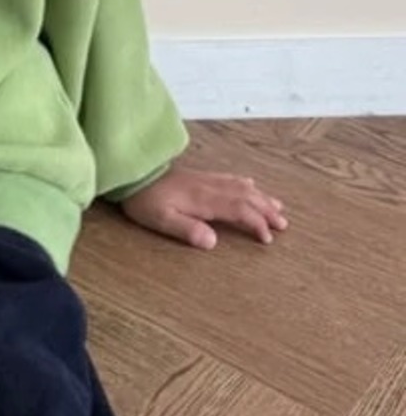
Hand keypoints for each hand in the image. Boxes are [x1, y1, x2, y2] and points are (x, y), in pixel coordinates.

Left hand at [119, 167, 287, 249]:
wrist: (132, 173)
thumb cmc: (145, 200)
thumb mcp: (162, 220)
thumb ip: (187, 230)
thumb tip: (213, 242)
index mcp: (204, 200)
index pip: (239, 210)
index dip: (256, 223)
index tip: (268, 238)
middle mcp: (209, 187)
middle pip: (246, 197)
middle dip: (266, 210)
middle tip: (284, 224)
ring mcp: (205, 179)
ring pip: (240, 186)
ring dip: (261, 196)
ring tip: (278, 206)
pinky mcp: (199, 176)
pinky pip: (229, 178)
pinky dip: (244, 183)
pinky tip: (250, 184)